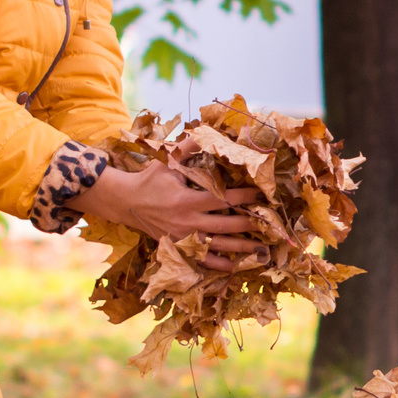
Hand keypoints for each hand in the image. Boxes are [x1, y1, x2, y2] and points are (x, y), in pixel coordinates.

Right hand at [70, 162, 254, 264]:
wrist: (126, 202)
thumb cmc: (150, 179)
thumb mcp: (168, 161)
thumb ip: (188, 148)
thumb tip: (207, 130)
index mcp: (188, 200)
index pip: (224, 199)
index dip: (245, 197)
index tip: (262, 195)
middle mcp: (189, 221)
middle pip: (227, 225)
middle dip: (250, 223)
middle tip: (271, 223)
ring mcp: (184, 238)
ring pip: (219, 245)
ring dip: (242, 247)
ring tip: (263, 248)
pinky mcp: (179, 248)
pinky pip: (202, 260)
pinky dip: (219, 265)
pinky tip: (236, 267)